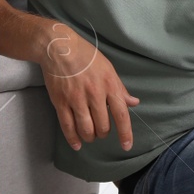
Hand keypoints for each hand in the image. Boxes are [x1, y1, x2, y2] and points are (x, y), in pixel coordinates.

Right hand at [39, 23, 138, 150]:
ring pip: (86, 128)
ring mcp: (76, 98)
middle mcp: (95, 94)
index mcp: (109, 85)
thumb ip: (120, 89)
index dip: (125, 133)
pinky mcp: (61, 101)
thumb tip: (134, 103)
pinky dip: (73, 138)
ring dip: (90, 137)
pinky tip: (77, 144)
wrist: (59, 47)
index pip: (121, 114)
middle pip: (102, 126)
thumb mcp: (108, 68)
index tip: (126, 146)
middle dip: (103, 133)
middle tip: (101, 131)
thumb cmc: (86, 56)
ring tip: (90, 136)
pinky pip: (67, 126)